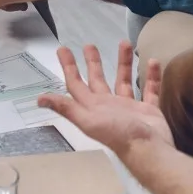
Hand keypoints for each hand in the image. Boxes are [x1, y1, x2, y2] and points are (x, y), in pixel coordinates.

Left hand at [37, 42, 172, 159]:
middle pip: (97, 79)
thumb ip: (67, 108)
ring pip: (124, 80)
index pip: (75, 84)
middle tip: (89, 45)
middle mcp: (108, 106)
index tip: (63, 49)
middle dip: (93, 62)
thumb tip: (39, 99)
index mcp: (92, 107)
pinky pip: (150, 89)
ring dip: (124, 63)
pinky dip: (151, 77)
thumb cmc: (118, 133)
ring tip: (125, 43)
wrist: (149, 150)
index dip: (68, 67)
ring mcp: (129, 108)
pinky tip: (153, 61)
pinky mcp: (148, 110)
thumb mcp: (88, 120)